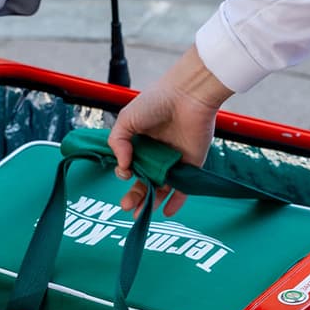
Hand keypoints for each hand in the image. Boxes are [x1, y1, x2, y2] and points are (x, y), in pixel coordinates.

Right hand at [107, 45, 234, 215]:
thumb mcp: (127, 118)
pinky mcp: (192, 164)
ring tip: (139, 214)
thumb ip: (118, 142)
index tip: (125, 172)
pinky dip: (176, 201)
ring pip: (161, 187)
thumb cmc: (156, 101)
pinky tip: (166, 212)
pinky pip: (183, 187)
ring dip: (151, 202)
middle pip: (143, 180)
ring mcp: (174, 160)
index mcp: (140, 141)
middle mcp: (156, 152)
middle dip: (134, 195)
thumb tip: (123, 166)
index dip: (125, 172)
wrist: (188, 95)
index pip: (129, 165)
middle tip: (126, 206)